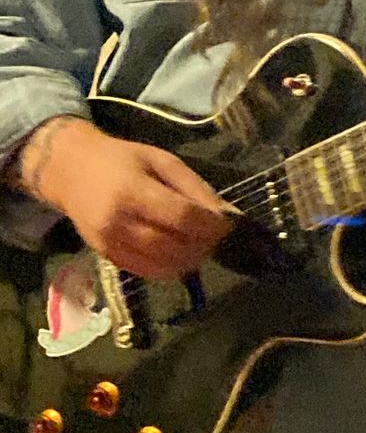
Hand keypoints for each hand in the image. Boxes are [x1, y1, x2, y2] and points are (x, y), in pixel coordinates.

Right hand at [17, 116, 230, 280]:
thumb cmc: (120, 159)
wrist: (70, 171)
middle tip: (217, 237)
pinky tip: (180, 255)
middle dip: (203, 245)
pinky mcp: (106, 257)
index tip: (227, 225)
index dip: (211, 226)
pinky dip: (170, 269)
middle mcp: (118, 222)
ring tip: (201, 246)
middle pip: (173, 246)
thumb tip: (224, 214)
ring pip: (161, 265)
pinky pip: (146, 272)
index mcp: (132, 191)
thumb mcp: (161, 160)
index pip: (182, 217)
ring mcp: (110, 244)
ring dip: (190, 261)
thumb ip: (193, 186)